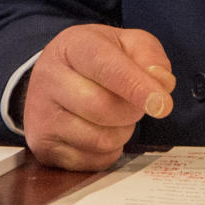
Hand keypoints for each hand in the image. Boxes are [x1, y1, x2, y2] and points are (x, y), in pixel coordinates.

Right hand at [22, 23, 175, 170]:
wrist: (57, 75)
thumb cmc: (100, 58)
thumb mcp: (128, 43)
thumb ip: (151, 57)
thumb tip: (162, 84)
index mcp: (73, 45)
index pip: (107, 68)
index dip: (137, 87)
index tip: (163, 105)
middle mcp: (49, 78)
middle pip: (103, 108)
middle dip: (133, 111)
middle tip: (138, 103)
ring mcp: (41, 115)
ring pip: (99, 138)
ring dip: (123, 131)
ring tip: (117, 114)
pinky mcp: (43, 146)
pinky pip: (92, 161)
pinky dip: (110, 150)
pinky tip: (102, 130)